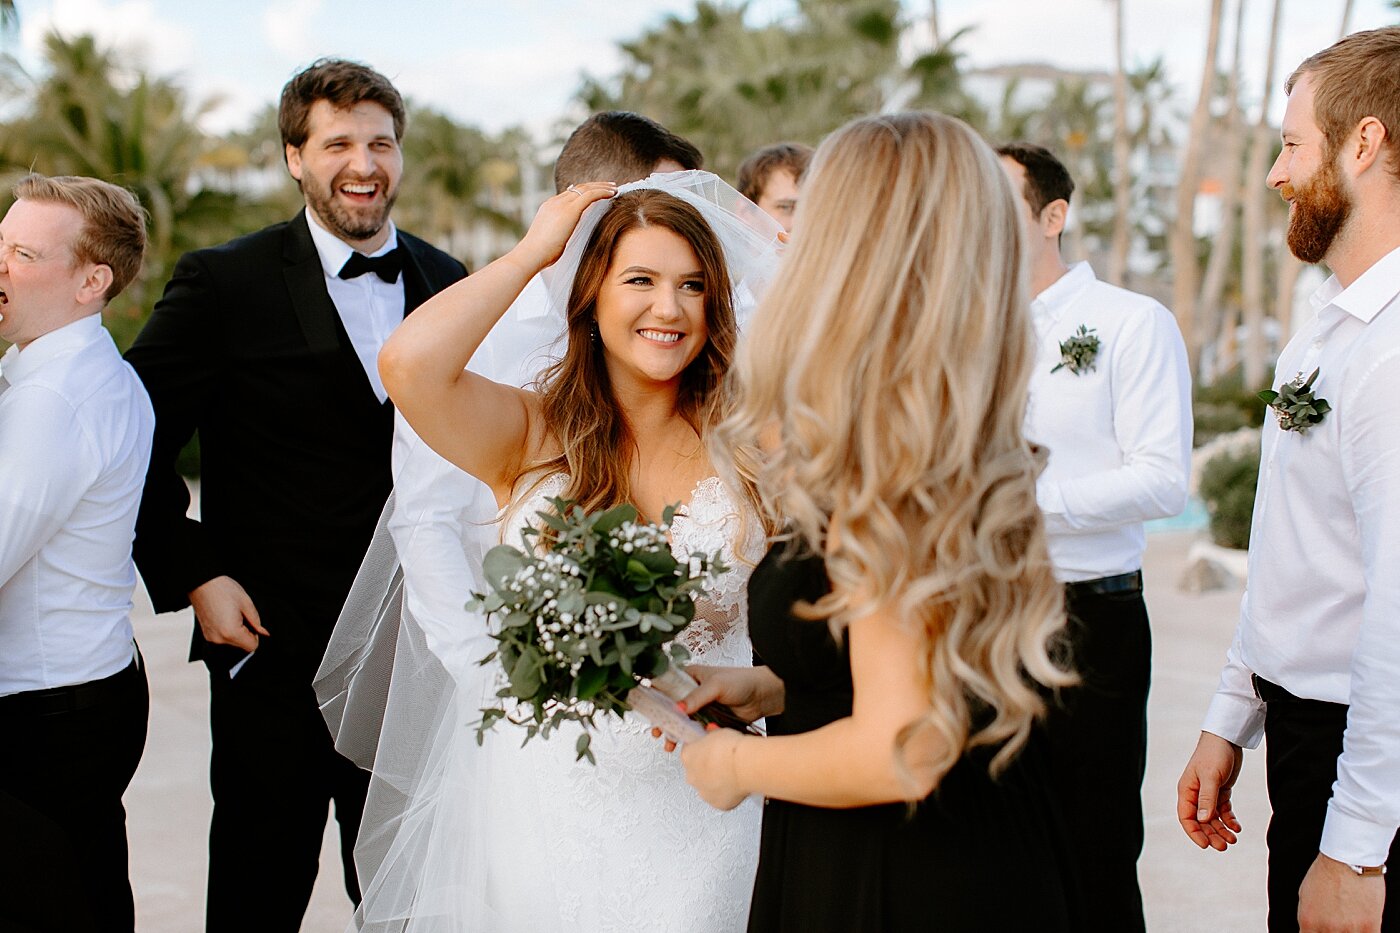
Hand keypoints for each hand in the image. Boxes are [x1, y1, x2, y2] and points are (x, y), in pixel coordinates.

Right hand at [188, 575, 267, 652]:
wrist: (201, 583)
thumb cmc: (223, 590)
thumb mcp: (246, 603)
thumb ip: (256, 621)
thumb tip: (264, 633)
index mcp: (230, 632)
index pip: (252, 646)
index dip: (256, 635)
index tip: (252, 622)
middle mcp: (219, 639)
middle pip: (241, 646)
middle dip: (246, 633)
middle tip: (241, 615)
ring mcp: (210, 638)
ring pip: (232, 642)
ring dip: (236, 632)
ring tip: (232, 614)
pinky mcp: (206, 634)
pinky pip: (223, 638)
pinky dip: (227, 631)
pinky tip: (225, 616)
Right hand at [510, 182, 616, 270]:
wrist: (531, 253)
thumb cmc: (540, 254)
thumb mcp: (550, 239)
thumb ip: (559, 234)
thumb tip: (564, 239)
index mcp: (549, 207)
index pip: (569, 195)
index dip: (584, 193)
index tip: (596, 194)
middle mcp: (555, 202)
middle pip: (578, 188)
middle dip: (595, 186)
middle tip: (609, 186)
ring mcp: (562, 204)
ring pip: (585, 188)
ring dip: (601, 187)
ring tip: (614, 188)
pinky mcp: (570, 210)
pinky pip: (590, 195)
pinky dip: (603, 192)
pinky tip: (613, 194)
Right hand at [651, 665, 784, 751]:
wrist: (763, 697)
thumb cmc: (743, 681)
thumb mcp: (716, 685)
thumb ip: (697, 696)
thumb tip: (678, 708)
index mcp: (690, 676)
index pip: (666, 685)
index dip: (655, 697)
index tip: (648, 710)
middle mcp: (692, 692)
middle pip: (670, 707)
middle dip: (662, 720)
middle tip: (658, 730)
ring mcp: (700, 708)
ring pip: (681, 722)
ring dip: (673, 732)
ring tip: (669, 742)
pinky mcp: (708, 721)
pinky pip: (694, 731)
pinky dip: (688, 738)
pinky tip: (684, 744)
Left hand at [680, 724, 749, 810]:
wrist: (746, 766)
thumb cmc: (733, 749)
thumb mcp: (718, 732)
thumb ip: (710, 737)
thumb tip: (711, 736)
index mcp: (687, 756)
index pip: (690, 751)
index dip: (702, 748)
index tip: (711, 748)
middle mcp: (691, 776)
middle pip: (697, 771)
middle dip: (708, 767)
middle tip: (723, 761)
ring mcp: (703, 791)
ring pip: (707, 786)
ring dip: (716, 781)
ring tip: (732, 773)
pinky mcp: (717, 803)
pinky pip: (720, 797)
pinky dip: (727, 793)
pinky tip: (736, 785)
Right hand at [1177, 731, 1244, 850]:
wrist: (1227, 738)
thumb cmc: (1214, 754)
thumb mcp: (1211, 777)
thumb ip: (1207, 799)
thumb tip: (1204, 820)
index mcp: (1187, 790)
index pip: (1186, 817)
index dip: (1194, 833)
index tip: (1206, 845)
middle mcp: (1195, 794)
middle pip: (1201, 821)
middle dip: (1211, 835)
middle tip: (1224, 846)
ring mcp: (1208, 793)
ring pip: (1212, 818)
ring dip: (1221, 830)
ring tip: (1233, 839)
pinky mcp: (1220, 791)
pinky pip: (1223, 811)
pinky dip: (1229, 820)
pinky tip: (1237, 827)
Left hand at [1297, 854, 1384, 931]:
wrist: (1348, 858)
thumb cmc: (1326, 872)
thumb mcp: (1305, 895)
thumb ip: (1309, 917)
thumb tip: (1311, 929)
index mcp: (1308, 921)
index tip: (1322, 929)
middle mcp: (1328, 929)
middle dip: (1333, 931)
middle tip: (1338, 920)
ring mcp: (1350, 930)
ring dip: (1350, 931)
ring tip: (1350, 917)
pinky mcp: (1370, 927)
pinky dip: (1365, 931)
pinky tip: (1362, 923)